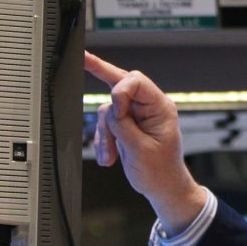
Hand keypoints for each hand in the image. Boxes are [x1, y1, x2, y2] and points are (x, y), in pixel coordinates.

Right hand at [84, 51, 206, 234]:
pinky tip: (108, 157)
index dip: (120, 92)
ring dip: (104, 134)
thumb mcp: (141, 150)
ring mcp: (137, 115)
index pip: (137, 82)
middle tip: (84, 58)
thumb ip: (123, 126)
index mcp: (161, 107)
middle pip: (121, 83)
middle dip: (103, 81)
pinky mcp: (126, 126)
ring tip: (110, 156)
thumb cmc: (161, 171)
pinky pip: (106, 124)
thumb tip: (110, 109)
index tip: (117, 114)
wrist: (162, 187)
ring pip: (108, 110)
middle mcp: (149, 107)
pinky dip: (102, 141)